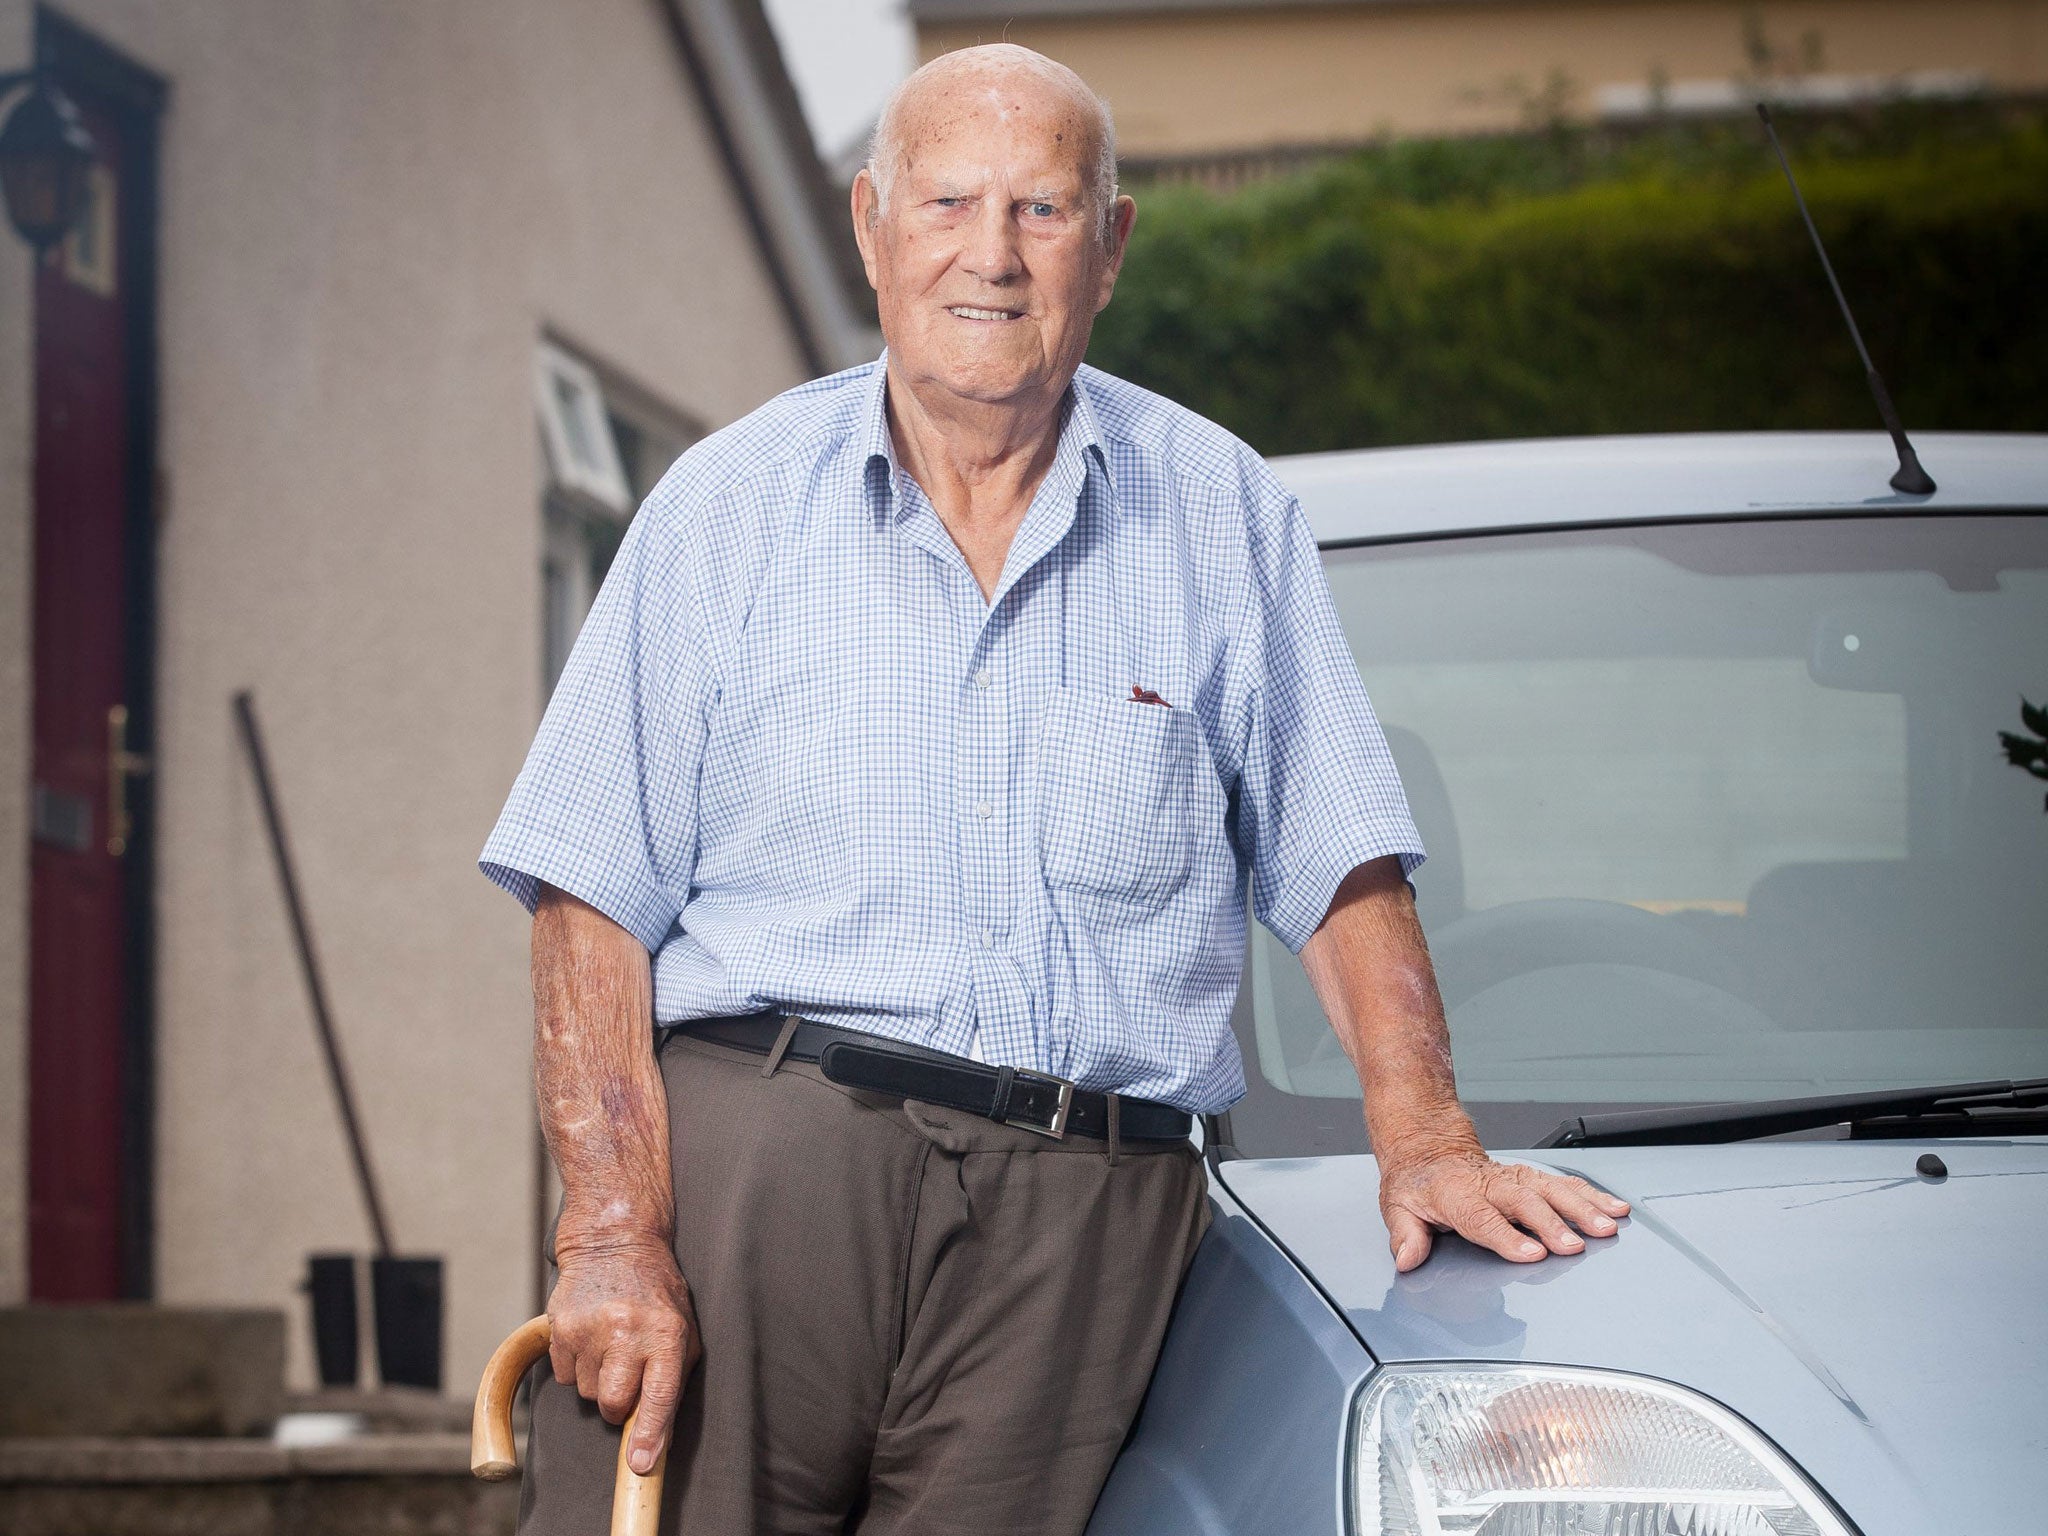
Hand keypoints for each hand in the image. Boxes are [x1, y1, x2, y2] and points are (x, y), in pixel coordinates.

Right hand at [547, 1236, 700, 1473]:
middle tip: (627, 1381)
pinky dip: (578, 1367)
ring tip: (612, 1346)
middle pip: (613, 1405)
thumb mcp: (682, 1330)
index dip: (650, 1435)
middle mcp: (627, 1331)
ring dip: (599, 1382)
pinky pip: (566, 1376)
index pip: (659, 1395)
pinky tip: (591, 1339)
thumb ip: (672, 1383)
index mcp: (666, 1333)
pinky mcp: (561, 1327)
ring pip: (588, 1393)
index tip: (640, 1465)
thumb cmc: (657, 1293)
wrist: (614, 1242)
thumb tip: (656, 1446)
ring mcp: (590, 1328)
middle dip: (619, 1408)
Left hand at [1377, 1132, 1629, 1271]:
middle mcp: (1489, 1184)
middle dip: (1551, 1223)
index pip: (1482, 1218)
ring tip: (1607, 1226)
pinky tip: (1615, 1208)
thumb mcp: (1398, 1207)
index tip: (1531, 1253)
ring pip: (1551, 1189)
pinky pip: (1564, 1184)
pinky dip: (1592, 1194)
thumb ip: (1406, 1236)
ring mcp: (1513, 1178)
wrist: (1428, 1145)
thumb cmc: (1417, 1183)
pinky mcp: (1530, 1177)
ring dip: (1581, 1208)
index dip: (1506, 1236)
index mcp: (1455, 1194)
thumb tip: (1408, 1259)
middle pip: (1524, 1203)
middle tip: (1573, 1245)